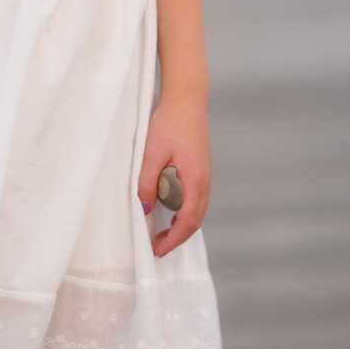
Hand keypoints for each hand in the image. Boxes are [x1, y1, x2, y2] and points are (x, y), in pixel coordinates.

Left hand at [136, 93, 210, 258]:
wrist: (187, 99)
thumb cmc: (169, 122)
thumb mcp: (151, 152)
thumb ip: (147, 181)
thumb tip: (145, 208)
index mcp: (195, 179)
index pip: (188, 220)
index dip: (173, 239)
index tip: (157, 249)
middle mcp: (204, 180)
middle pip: (196, 219)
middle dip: (178, 237)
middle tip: (158, 247)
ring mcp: (205, 174)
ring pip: (198, 209)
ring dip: (182, 225)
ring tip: (162, 233)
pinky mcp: (201, 168)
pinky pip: (196, 198)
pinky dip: (185, 211)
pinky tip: (170, 210)